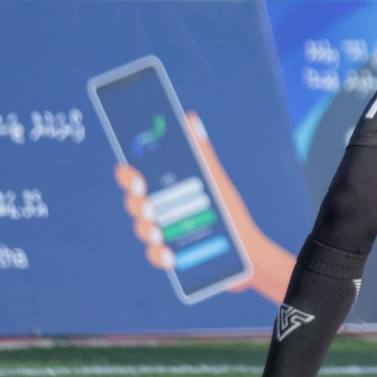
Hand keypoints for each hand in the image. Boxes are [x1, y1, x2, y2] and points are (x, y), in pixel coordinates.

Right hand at [113, 110, 293, 302]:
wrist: (248, 250)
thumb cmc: (228, 212)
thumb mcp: (215, 181)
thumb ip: (201, 153)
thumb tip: (190, 118)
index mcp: (166, 190)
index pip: (136, 179)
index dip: (127, 175)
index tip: (134, 174)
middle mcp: (159, 212)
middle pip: (135, 203)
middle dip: (136, 202)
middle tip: (147, 202)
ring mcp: (162, 235)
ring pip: (142, 229)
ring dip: (145, 229)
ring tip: (157, 231)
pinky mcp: (170, 257)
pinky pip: (156, 256)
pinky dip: (160, 255)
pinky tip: (170, 255)